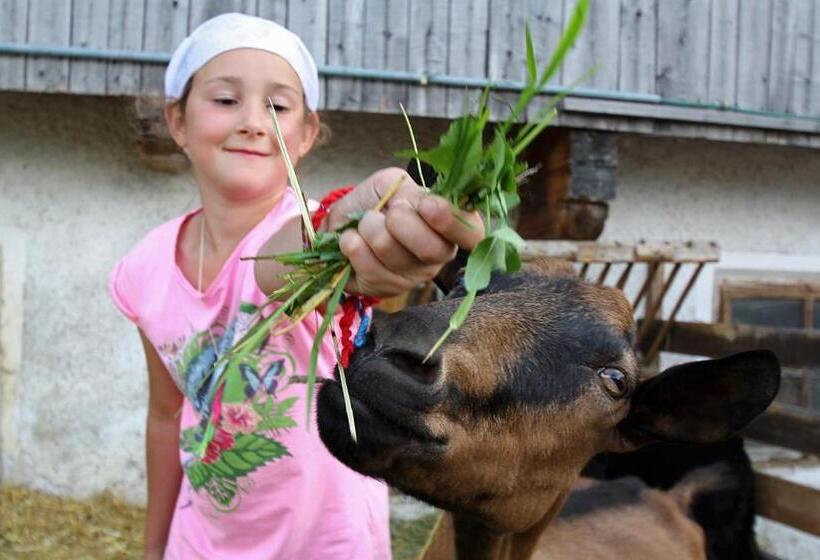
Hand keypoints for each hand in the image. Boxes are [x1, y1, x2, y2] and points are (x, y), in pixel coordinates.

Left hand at [325, 167, 484, 296]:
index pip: (472, 232)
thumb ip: (409, 191)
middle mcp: (439, 254)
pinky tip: (353, 240)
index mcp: (449, 225)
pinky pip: (369, 267)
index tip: (427, 205)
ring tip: (366, 223)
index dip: (452, 221)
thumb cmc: (377, 202)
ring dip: (369, 228)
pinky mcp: (387, 289)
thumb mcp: (395, 184)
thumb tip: (414, 207)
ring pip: (392, 253)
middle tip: (388, 212)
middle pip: (431, 249)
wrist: (343, 222)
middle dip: (400, 222)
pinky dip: (352, 244)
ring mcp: (414, 276)